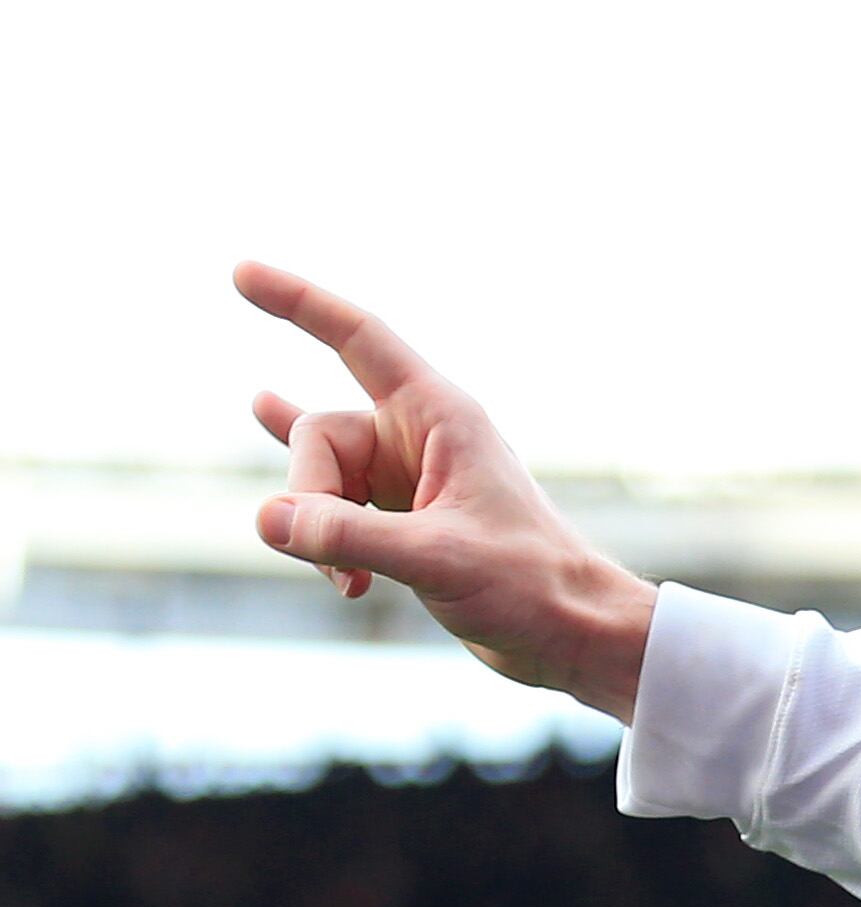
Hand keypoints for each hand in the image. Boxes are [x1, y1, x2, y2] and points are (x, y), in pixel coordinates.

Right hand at [235, 261, 660, 718]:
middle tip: (344, 562)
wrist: (573, 635)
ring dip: (316, 532)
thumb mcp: (438, 560)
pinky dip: (310, 515)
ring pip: (318, 479)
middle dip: (309, 494)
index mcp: (442, 416)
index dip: (299, 303)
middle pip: (316, 433)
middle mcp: (420, 435)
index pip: (358, 338)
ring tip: (352, 584)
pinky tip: (262, 433)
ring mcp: (407, 475)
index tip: (240, 271)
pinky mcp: (401, 516)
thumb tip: (267, 517)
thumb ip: (349, 537)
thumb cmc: (531, 588)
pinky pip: (330, 499)